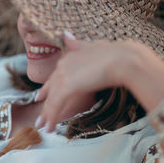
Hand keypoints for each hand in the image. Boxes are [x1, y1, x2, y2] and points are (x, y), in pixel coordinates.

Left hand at [36, 32, 163, 132]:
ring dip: (47, 116)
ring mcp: (63, 76)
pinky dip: (52, 119)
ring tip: (44, 128)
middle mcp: (63, 65)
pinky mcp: (67, 87)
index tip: (40, 96)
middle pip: (51, 89)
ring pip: (51, 100)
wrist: (123, 60)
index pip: (55, 76)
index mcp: (69, 57)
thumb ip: (78, 44)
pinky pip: (56, 107)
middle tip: (40, 119)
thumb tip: (65, 35)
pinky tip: (51, 128)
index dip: (48, 88)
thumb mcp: (93, 46)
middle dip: (45, 105)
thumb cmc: (116, 54)